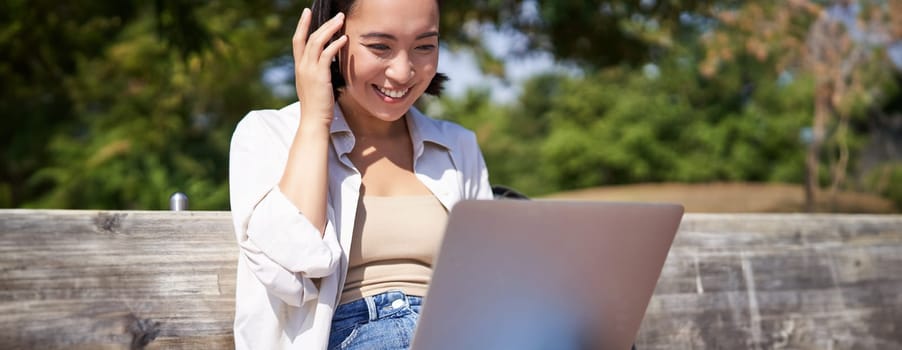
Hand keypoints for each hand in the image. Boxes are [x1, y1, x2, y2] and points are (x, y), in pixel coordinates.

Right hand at [292, 8, 347, 127]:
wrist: (313, 120)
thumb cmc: (317, 106)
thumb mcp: (314, 86)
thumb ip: (317, 73)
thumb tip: (326, 65)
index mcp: (299, 68)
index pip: (298, 41)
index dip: (302, 26)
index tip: (306, 13)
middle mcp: (302, 66)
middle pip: (309, 37)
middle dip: (321, 23)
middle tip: (335, 14)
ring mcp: (309, 70)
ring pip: (317, 42)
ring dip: (330, 28)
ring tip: (341, 20)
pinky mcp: (319, 76)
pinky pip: (327, 54)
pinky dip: (335, 44)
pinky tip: (344, 38)